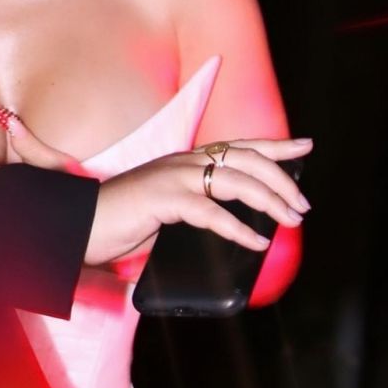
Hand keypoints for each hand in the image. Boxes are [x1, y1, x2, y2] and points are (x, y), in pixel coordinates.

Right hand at [0, 106, 311, 266]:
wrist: (82, 224)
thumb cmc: (124, 220)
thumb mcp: (169, 208)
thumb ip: (198, 208)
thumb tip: (238, 224)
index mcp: (186, 160)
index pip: (239, 146)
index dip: (275, 145)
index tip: (306, 145)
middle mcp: (184, 161)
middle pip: (245, 159)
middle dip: (281, 178)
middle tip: (304, 204)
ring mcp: (174, 177)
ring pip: (235, 180)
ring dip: (269, 201)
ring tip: (290, 221)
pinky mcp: (164, 199)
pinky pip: (211, 213)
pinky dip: (239, 229)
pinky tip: (257, 242)